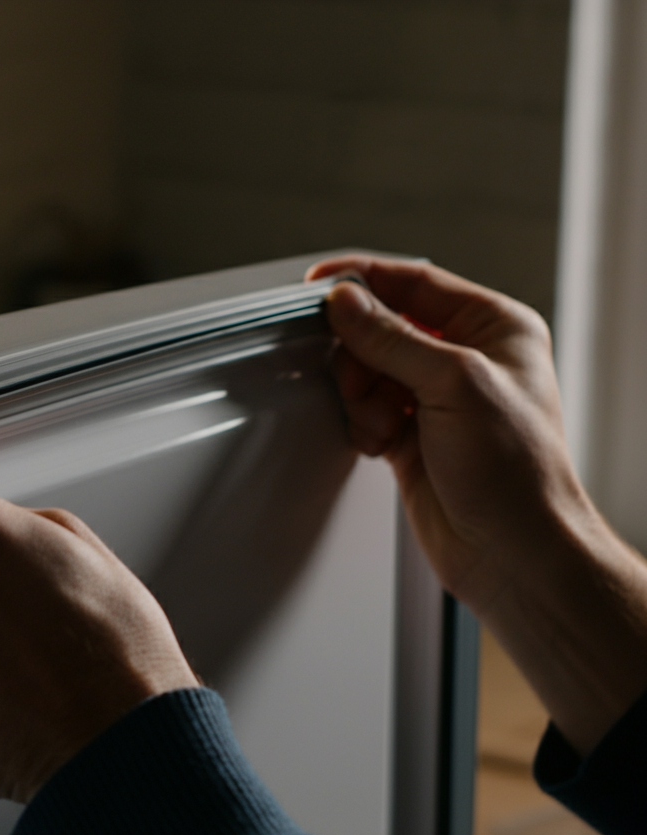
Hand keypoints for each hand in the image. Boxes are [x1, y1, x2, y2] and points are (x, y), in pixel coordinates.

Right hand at [308, 256, 646, 753]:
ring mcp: (436, 400)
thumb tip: (347, 302)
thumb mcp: (454, 385)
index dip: (365, 279)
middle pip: (382, 330)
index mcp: (494, 328)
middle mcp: (465, 360)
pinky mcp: (411, 436)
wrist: (511, 552)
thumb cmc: (515, 473)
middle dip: (362, 355)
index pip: (416, 283)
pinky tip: (383, 445)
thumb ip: (392, 339)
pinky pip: (365, 411)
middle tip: (360, 379)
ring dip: (363, 397)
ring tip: (386, 423)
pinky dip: (364, 425)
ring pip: (367, 372)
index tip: (320, 284)